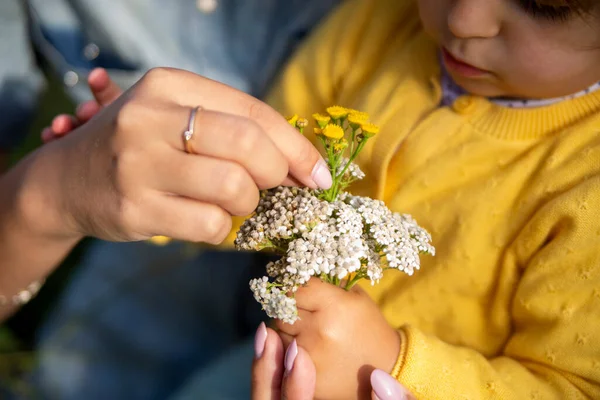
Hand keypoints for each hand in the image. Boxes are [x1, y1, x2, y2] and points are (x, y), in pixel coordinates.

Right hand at [21, 67, 331, 243]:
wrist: (67, 181)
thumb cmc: (141, 148)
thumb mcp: (178, 118)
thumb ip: (235, 129)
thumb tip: (304, 165)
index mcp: (169, 84)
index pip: (253, 111)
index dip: (296, 147)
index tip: (318, 175)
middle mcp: (150, 117)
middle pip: (248, 146)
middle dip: (275, 174)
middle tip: (270, 187)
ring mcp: (138, 164)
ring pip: (233, 188)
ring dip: (246, 204)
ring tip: (230, 201)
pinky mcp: (134, 208)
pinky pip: (210, 226)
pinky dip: (221, 229)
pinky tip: (203, 219)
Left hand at [273, 279, 401, 399]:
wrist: (387, 366)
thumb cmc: (368, 325)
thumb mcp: (354, 296)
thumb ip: (325, 283)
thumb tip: (296, 273)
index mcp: (333, 306)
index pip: (294, 289)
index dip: (295, 289)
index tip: (300, 292)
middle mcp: (319, 330)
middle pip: (282, 311)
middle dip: (289, 309)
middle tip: (305, 313)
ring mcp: (312, 357)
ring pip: (280, 333)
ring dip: (289, 331)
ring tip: (310, 333)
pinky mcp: (308, 379)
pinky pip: (285, 358)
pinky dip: (292, 353)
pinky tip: (311, 351)